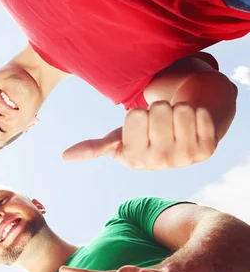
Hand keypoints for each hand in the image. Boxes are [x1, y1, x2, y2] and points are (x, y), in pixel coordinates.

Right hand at [62, 102, 216, 169]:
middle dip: (160, 109)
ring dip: (179, 109)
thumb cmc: (145, 137)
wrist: (182, 140)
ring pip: (181, 109)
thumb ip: (93, 149)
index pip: (136, 115)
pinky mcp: (208, 150)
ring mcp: (185, 158)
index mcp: (134, 159)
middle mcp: (159, 162)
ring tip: (176, 123)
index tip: (141, 127)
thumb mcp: (118, 141)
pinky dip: (198, 113)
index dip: (139, 114)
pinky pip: (201, 114)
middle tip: (161, 123)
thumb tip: (64, 156)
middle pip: (159, 109)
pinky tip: (193, 126)